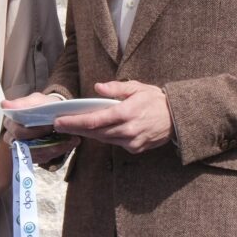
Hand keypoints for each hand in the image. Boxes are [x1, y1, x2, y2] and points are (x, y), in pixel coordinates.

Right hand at [1, 92, 79, 164]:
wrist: (52, 113)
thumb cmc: (42, 106)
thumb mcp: (36, 100)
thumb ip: (23, 104)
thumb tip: (4, 104)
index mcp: (10, 121)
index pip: (18, 131)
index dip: (35, 130)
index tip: (50, 125)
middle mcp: (11, 136)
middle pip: (25, 145)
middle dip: (44, 139)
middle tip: (60, 132)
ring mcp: (21, 148)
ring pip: (35, 154)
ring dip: (53, 148)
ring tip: (70, 139)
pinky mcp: (31, 156)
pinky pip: (42, 158)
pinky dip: (57, 152)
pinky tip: (68, 144)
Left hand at [53, 81, 172, 153]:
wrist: (177, 118)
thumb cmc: (155, 100)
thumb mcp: (136, 87)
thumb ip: (115, 88)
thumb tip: (97, 87)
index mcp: (126, 113)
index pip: (94, 120)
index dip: (74, 122)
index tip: (60, 121)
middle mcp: (127, 130)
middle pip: (94, 132)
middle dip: (75, 128)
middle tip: (59, 125)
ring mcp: (132, 141)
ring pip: (103, 138)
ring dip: (87, 133)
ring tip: (72, 127)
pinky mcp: (135, 148)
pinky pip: (114, 143)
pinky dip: (103, 136)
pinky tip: (94, 131)